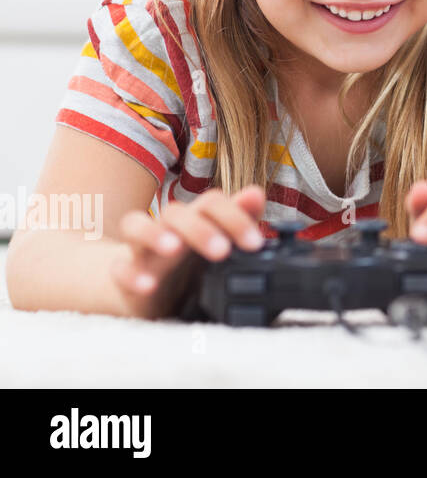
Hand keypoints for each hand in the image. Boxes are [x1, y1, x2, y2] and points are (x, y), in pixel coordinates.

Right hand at [111, 185, 265, 319]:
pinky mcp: (122, 274)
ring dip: (155, 233)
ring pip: (136, 226)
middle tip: (222, 251)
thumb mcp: (216, 242)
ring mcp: (141, 249)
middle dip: (200, 228)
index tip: (255, 244)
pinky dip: (131, 274)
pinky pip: (118, 268)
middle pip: (175, 211)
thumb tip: (256, 193)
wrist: (142, 285)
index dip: (235, 217)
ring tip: (174, 249)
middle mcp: (166, 229)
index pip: (211, 202)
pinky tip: (148, 285)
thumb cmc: (187, 261)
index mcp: (194, 219)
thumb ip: (237, 220)